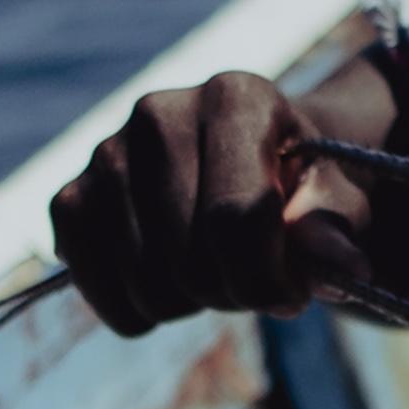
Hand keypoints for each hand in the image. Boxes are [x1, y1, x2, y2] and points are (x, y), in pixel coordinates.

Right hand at [48, 72, 373, 336]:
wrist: (254, 165)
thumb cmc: (302, 187)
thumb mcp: (336, 201)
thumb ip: (335, 230)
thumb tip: (337, 267)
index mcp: (236, 97)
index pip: (238, 218)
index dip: (269, 280)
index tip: (294, 296)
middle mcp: (160, 112)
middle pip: (191, 257)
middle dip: (235, 294)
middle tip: (257, 282)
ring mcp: (106, 151)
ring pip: (145, 279)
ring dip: (190, 304)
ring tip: (218, 273)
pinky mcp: (71, 194)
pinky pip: (89, 278)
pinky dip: (132, 311)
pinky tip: (169, 290)